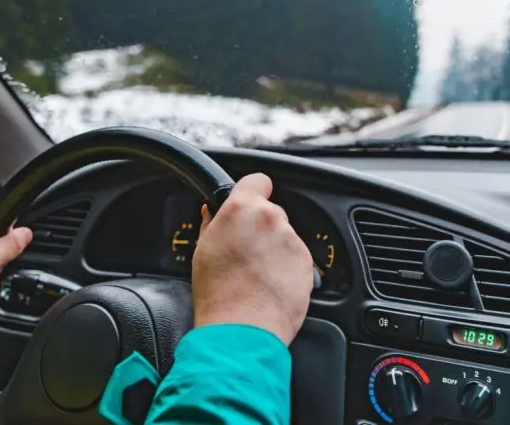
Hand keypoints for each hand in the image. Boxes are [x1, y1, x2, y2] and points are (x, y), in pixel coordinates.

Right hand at [191, 173, 312, 345]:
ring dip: (276, 249)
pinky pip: (297, 258)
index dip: (254, 190)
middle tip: (247, 251)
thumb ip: (212, 223)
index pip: (258, 180)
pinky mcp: (307, 262)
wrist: (241, 329)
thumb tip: (213, 211)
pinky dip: (287, 268)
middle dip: (262, 227)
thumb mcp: (202, 250)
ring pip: (285, 236)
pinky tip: (270, 284)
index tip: (252, 199)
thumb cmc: (218, 294)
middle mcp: (271, 219)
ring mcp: (292, 241)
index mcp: (242, 209)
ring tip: (257, 274)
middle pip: (272, 212)